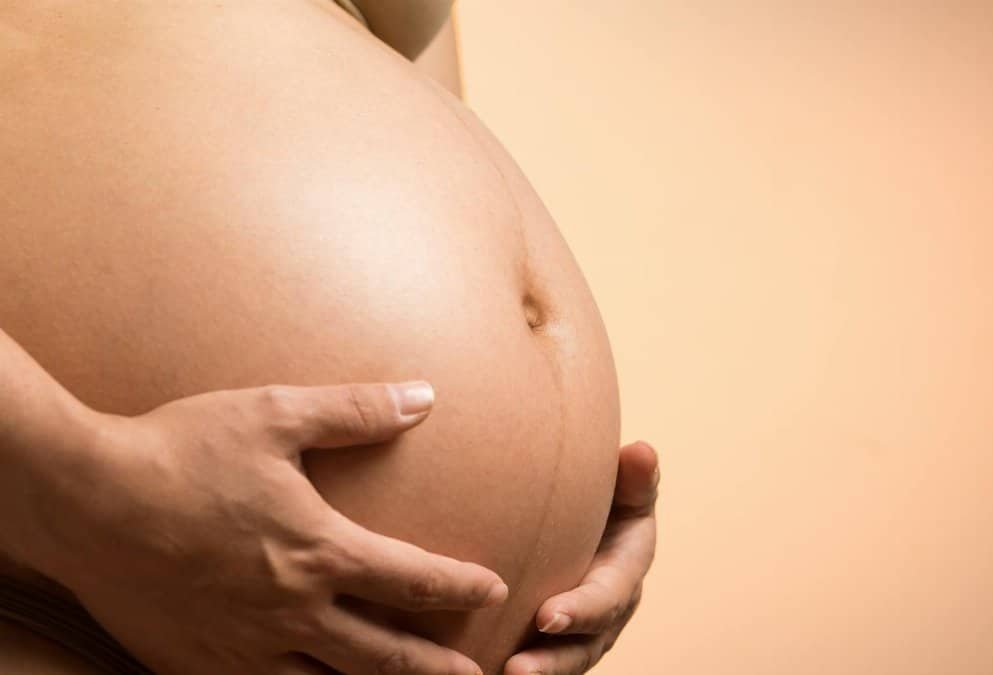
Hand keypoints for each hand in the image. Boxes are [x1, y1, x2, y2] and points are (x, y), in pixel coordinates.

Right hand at [16, 381, 504, 674]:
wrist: (85, 500)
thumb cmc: (182, 450)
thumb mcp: (276, 414)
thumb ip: (357, 411)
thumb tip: (425, 397)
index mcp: (317, 551)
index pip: (412, 580)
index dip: (459, 587)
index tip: (493, 590)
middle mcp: (290, 611)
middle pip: (383, 655)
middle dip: (435, 667)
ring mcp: (243, 646)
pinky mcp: (198, 663)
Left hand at [504, 441, 659, 674]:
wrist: (587, 520)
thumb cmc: (607, 498)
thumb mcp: (626, 488)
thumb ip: (634, 478)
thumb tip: (641, 452)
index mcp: (625, 573)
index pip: (607, 598)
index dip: (583, 611)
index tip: (547, 618)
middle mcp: (606, 613)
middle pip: (583, 647)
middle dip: (552, 663)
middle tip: (517, 670)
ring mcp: (580, 634)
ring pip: (560, 664)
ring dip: (533, 674)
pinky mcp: (551, 643)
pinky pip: (536, 662)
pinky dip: (507, 668)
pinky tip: (472, 671)